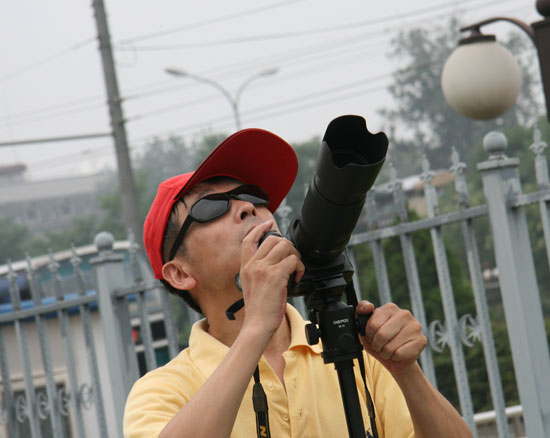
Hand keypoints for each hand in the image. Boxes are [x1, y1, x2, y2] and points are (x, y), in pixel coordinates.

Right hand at [239, 220, 304, 335]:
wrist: (257, 324)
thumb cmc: (257, 309)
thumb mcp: (250, 285)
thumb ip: (257, 271)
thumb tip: (274, 260)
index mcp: (245, 266)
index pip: (249, 239)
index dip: (260, 228)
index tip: (269, 223)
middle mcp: (253, 265)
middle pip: (273, 238)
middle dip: (287, 245)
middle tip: (291, 259)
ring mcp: (264, 269)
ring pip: (285, 246)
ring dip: (295, 255)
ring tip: (295, 269)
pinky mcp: (275, 276)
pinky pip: (292, 261)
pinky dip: (299, 267)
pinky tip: (297, 277)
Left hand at [357, 300, 426, 376]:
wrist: (397, 360)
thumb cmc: (380, 342)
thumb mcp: (366, 328)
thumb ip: (361, 312)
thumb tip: (368, 306)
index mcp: (390, 308)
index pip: (373, 324)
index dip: (369, 335)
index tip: (372, 337)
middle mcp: (404, 314)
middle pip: (382, 335)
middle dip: (377, 345)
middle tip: (380, 346)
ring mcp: (415, 326)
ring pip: (390, 346)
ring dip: (385, 353)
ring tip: (389, 350)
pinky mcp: (421, 340)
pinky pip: (399, 353)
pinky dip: (395, 357)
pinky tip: (398, 354)